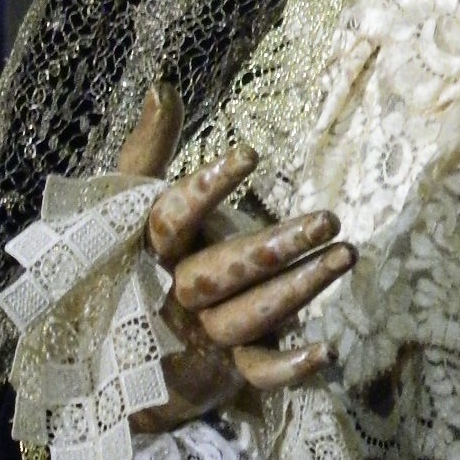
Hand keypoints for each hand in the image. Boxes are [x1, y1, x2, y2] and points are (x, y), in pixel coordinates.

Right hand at [116, 81, 353, 433]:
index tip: (250, 153)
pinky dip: (288, 367)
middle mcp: (173, 293)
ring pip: (246, 318)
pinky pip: (256, 373)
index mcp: (150, 249)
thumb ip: (153, 146)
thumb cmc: (140, 252)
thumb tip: (163, 86)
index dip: (207, 188)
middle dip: (273, 248)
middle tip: (330, 218)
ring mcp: (198, 334)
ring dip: (298, 290)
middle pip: (220, 274)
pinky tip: (327, 351)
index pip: (171, 219)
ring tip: (346, 254)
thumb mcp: (137, 199)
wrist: (112, 351)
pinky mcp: (224, 368)